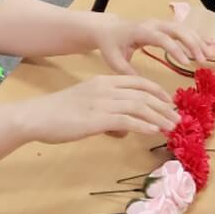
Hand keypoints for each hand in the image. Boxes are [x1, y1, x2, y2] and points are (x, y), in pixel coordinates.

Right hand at [13, 75, 180, 143]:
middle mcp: (106, 88)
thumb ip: (106, 113)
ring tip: (171, 127)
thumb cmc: (59, 113)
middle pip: (143, 94)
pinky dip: (143, 125)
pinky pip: (126, 120)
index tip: (169, 103)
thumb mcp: (86, 106)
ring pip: (139, 106)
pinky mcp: (97, 118)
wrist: (37, 116)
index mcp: (103, 81)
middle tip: (177, 118)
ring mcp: (102, 102)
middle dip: (163, 106)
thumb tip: (122, 129)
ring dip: (158, 117)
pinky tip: (153, 131)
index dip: (157, 91)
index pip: (138, 82)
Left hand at [93, 15, 214, 75]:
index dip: (176, 49)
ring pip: (184, 28)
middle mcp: (154, 24)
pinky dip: (197, 36)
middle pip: (178, 29)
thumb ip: (127, 72)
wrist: (108, 29)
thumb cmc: (111, 44)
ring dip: (198, 40)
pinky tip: (210, 44)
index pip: (162, 38)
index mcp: (141, 31)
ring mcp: (161, 24)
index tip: (186, 62)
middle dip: (192, 43)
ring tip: (210, 55)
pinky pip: (183, 30)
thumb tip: (143, 86)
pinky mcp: (165, 27)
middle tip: (203, 60)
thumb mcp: (114, 60)